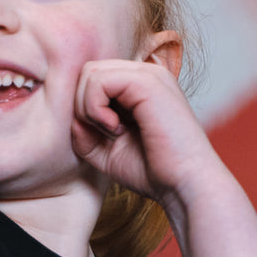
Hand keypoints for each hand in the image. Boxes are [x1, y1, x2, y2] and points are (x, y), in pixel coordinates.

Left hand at [70, 57, 218, 205]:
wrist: (184, 185)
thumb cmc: (151, 172)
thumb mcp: (105, 152)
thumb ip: (84, 132)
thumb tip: (72, 117)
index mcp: (138, 86)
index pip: (93, 79)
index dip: (85, 108)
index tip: (101, 136)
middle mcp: (145, 74)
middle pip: (88, 71)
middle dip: (82, 106)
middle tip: (104, 134)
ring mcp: (148, 74)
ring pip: (90, 72)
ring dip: (88, 108)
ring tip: (112, 133)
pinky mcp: (147, 82)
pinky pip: (98, 80)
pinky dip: (95, 108)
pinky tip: (116, 130)